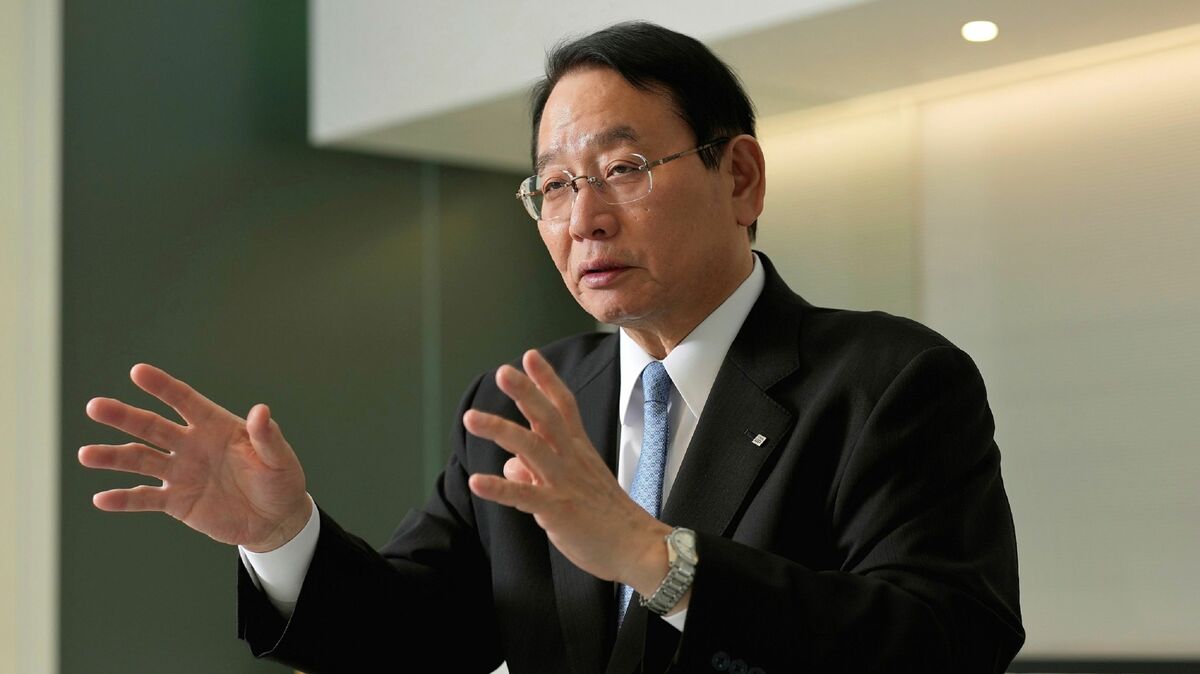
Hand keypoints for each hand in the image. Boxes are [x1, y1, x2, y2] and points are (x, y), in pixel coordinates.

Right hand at [79, 363, 311, 551]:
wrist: (275, 520)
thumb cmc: (280, 481)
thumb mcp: (279, 458)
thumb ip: (267, 436)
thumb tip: (261, 411)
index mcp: (215, 426)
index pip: (185, 401)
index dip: (163, 387)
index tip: (138, 371)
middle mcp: (192, 445)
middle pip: (152, 427)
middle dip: (124, 417)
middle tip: (95, 406)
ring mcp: (181, 473)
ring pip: (140, 461)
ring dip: (113, 457)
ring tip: (86, 454)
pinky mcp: (176, 501)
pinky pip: (145, 499)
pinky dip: (123, 500)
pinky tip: (100, 499)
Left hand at [464, 350, 672, 597]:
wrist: (638, 546)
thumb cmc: (606, 516)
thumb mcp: (572, 485)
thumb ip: (538, 470)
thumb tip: (510, 465)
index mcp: (578, 449)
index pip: (563, 406)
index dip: (547, 380)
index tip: (530, 355)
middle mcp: (571, 459)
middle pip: (547, 417)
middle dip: (525, 392)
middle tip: (503, 371)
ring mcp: (564, 482)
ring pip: (531, 448)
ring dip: (499, 430)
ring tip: (470, 417)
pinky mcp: (558, 510)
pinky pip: (523, 496)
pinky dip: (499, 488)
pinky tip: (476, 481)